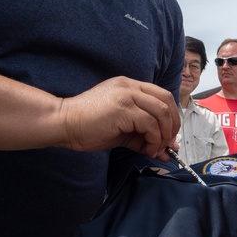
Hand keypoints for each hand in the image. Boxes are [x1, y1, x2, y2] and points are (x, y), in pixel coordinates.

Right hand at [59, 77, 180, 160]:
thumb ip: (143, 136)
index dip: (172, 116)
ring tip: (156, 149)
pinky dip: (154, 139)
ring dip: (164, 134)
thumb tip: (164, 150)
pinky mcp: (123, 108)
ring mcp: (127, 95)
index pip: (162, 95)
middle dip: (173, 124)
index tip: (170, 136)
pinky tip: (147, 149)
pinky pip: (150, 123)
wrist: (63, 123)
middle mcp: (130, 86)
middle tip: (168, 144)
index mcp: (129, 86)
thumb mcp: (121, 130)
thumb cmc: (87, 126)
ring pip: (162, 112)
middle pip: (167, 101)